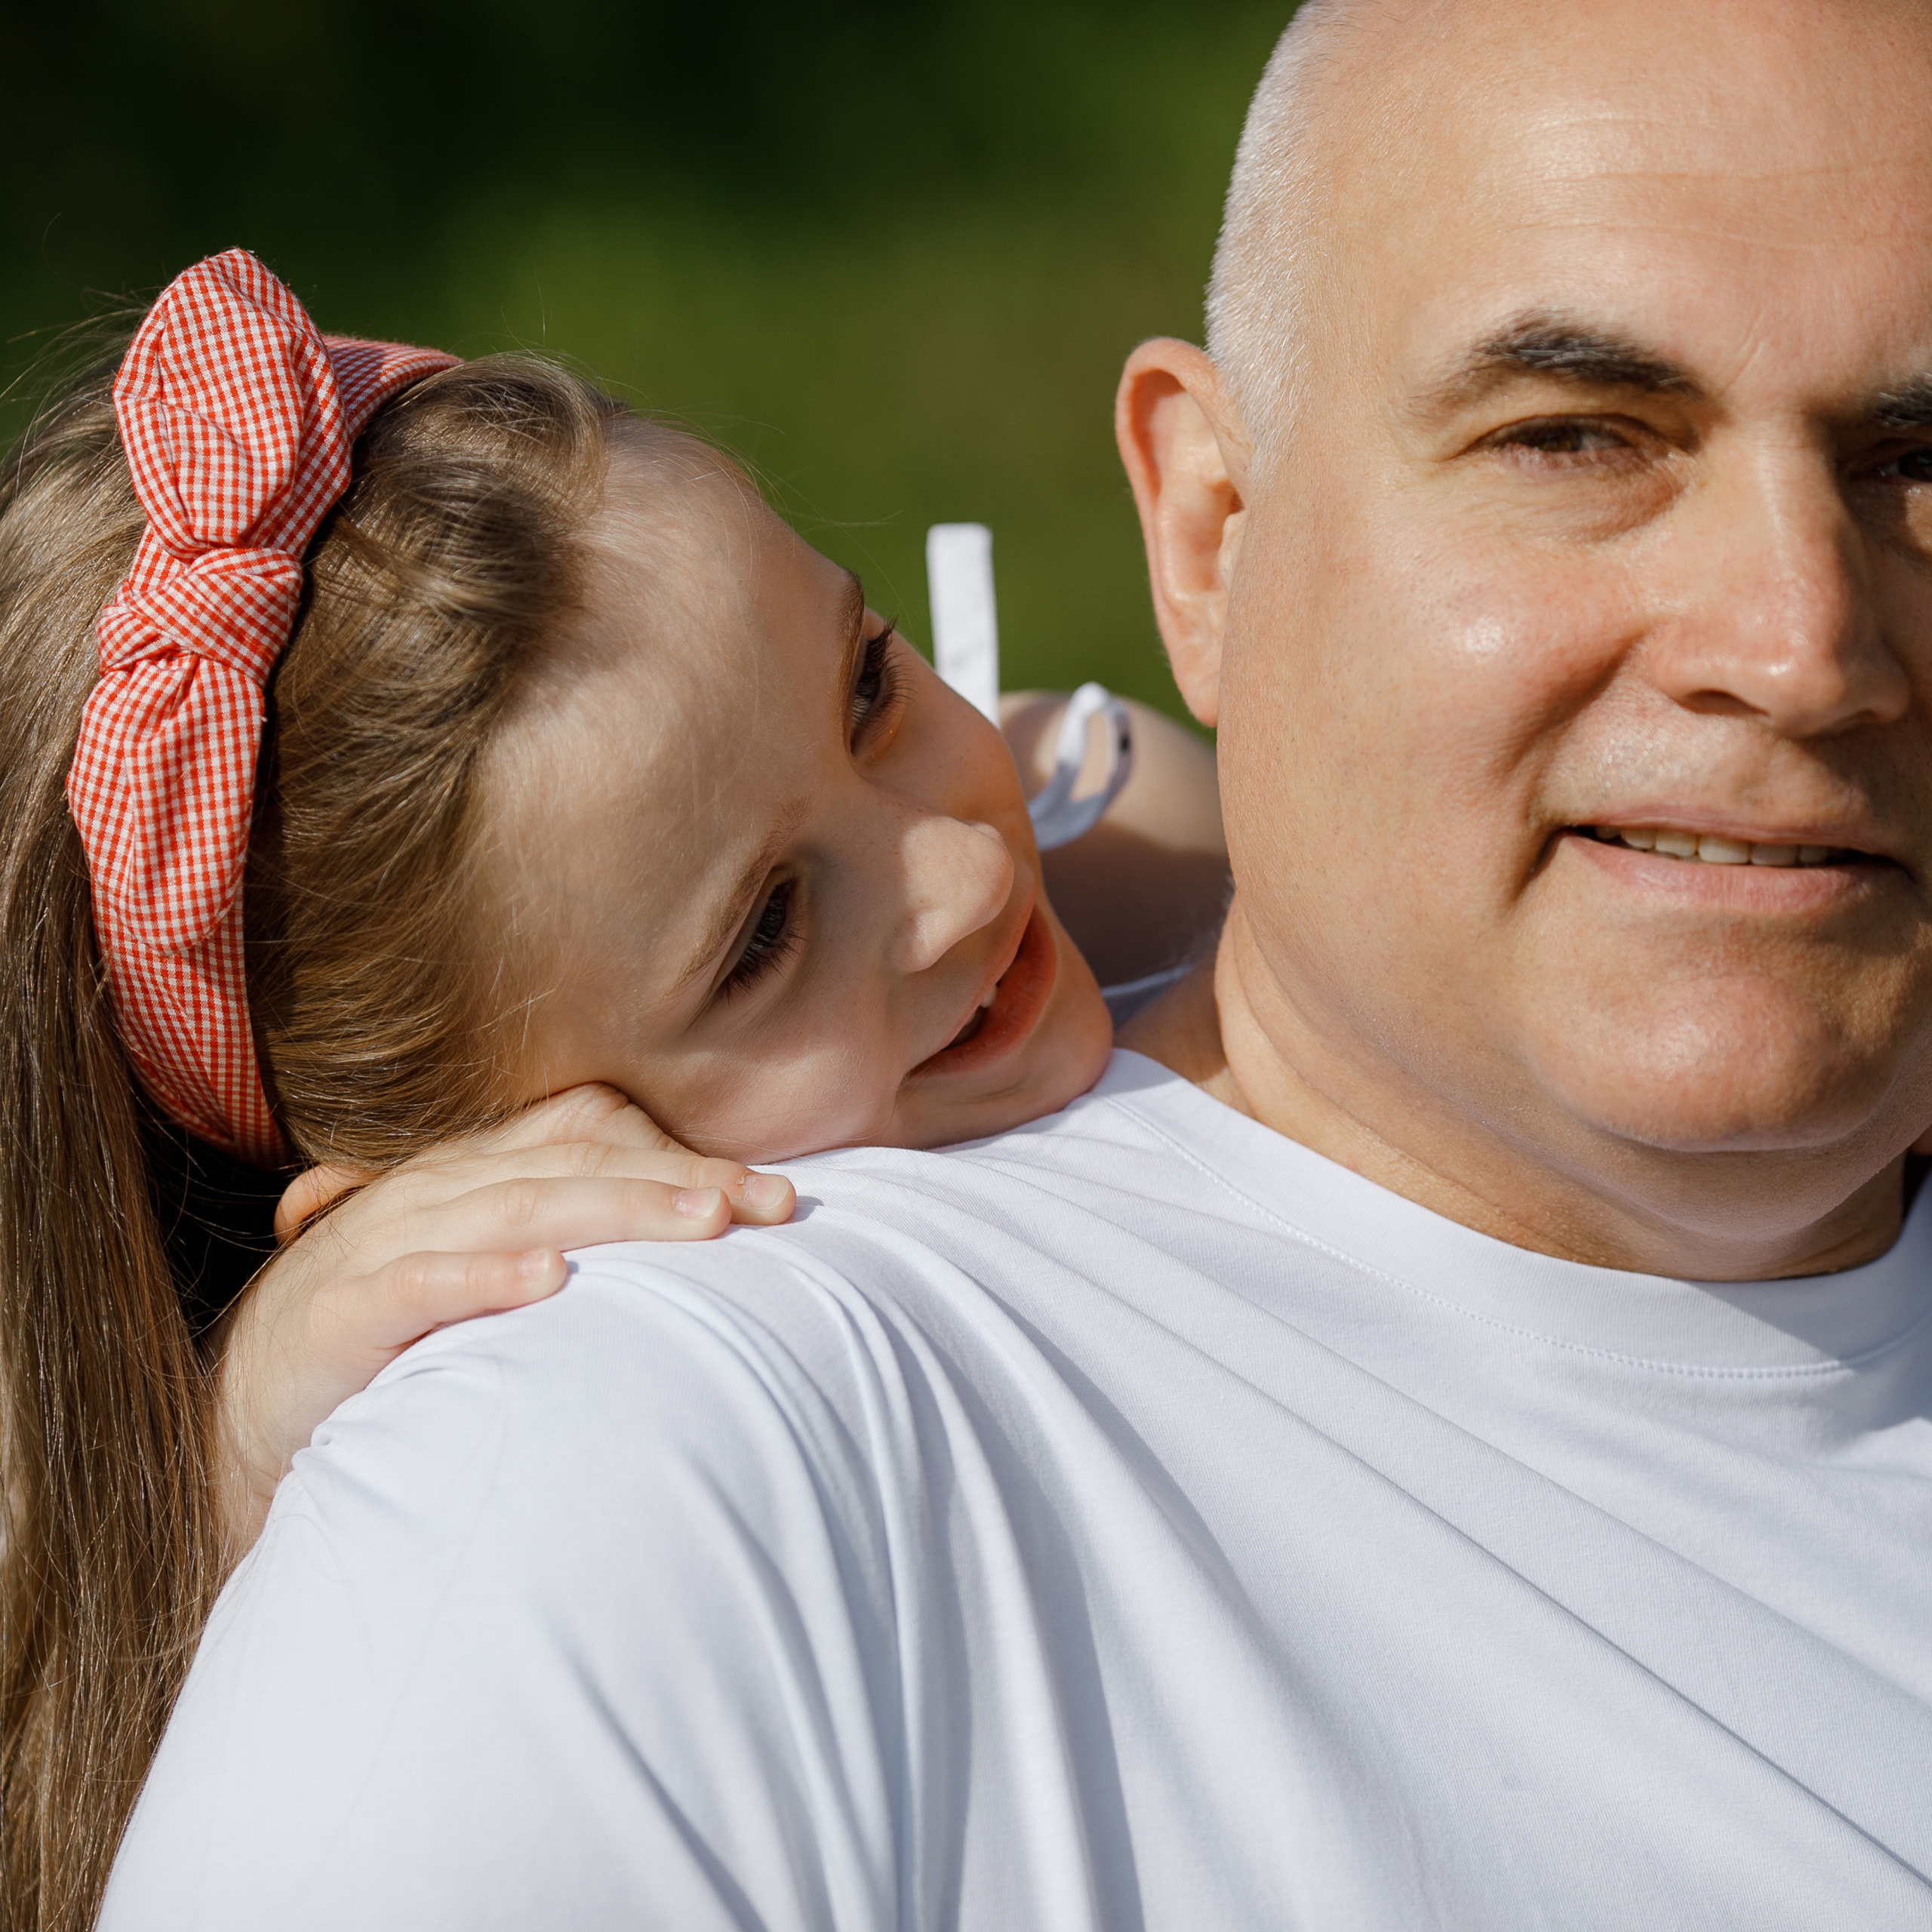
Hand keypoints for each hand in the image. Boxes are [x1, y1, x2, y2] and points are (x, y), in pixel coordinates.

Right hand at [213, 1084, 794, 1558]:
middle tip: (770, 1203)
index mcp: (475, 1176)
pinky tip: (550, 1280)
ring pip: (513, 1205)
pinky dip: (483, 1277)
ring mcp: (382, 1245)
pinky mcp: (338, 1314)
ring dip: (613, 1208)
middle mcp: (434, 1192)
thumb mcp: (492, 1285)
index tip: (778, 1197)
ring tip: (702, 1220)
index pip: (592, 1136)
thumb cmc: (399, 1352)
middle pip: (572, 1162)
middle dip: (678, 1177)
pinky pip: (417, 1283)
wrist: (251, 1421)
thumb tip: (701, 1247)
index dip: (685, 1154)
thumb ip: (570, 1253)